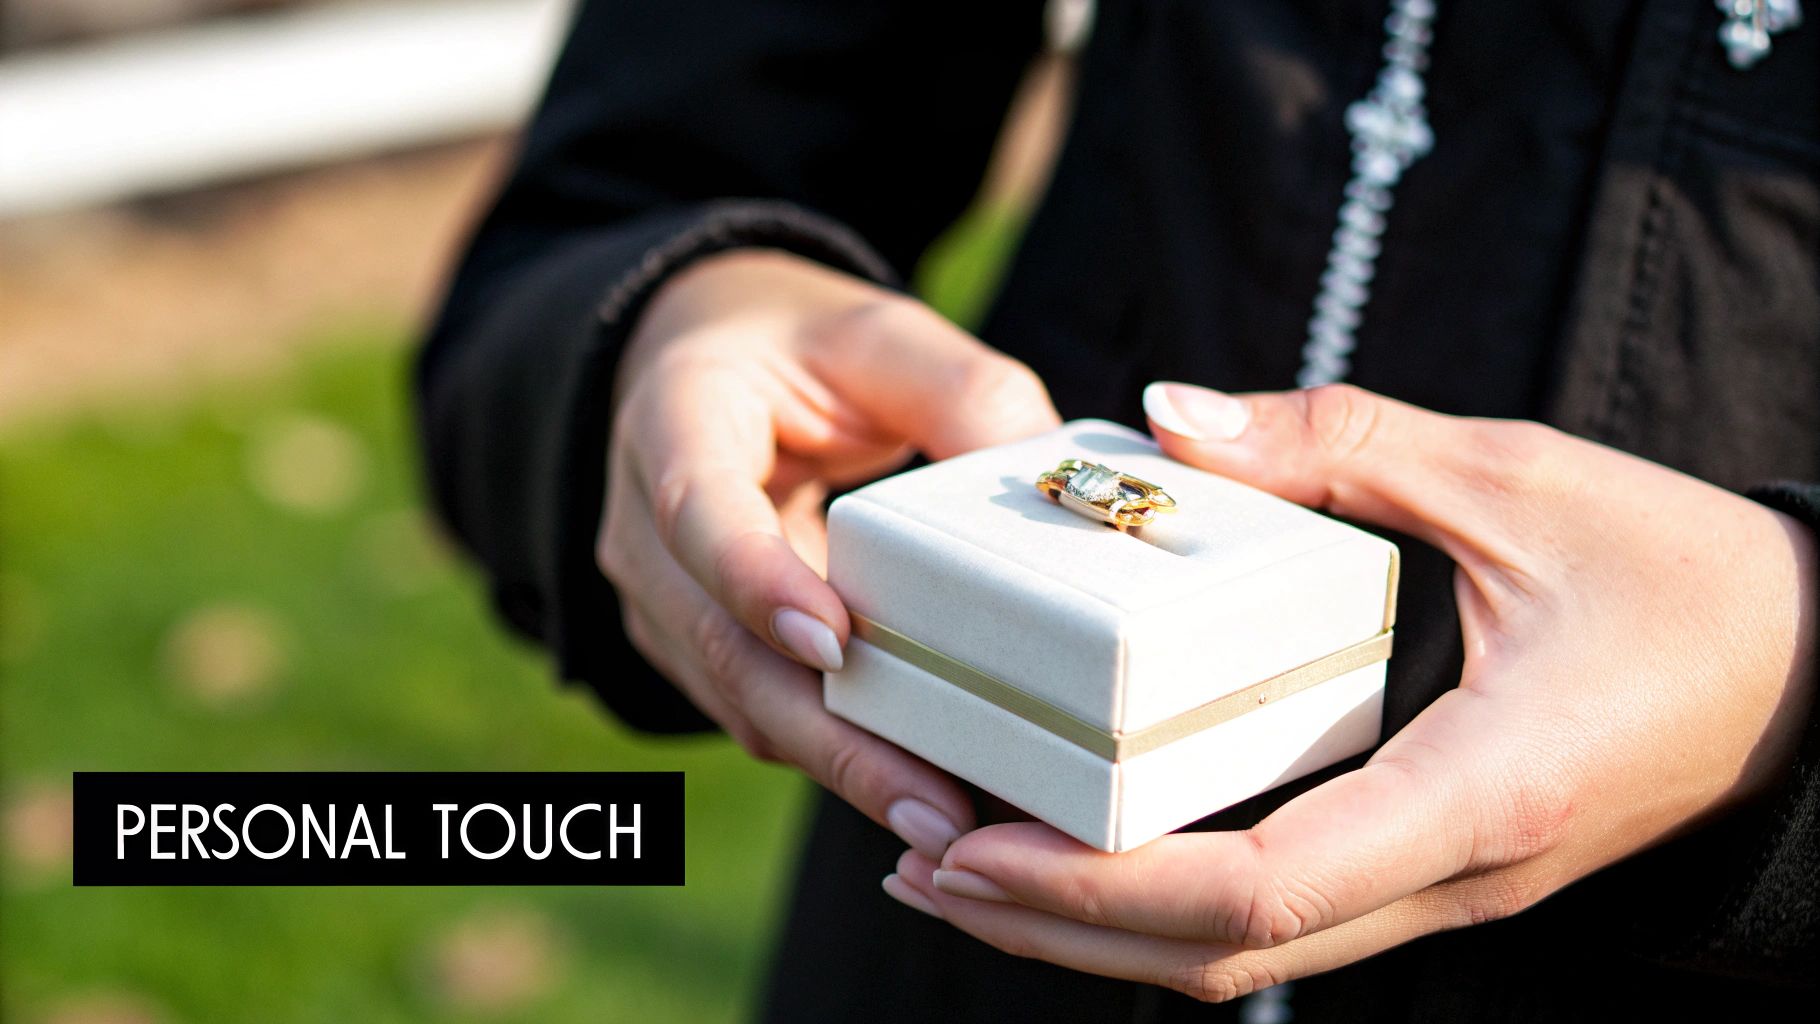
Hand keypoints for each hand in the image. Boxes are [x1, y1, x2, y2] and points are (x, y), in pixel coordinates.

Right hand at [598, 249, 1059, 856]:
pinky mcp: (698, 652)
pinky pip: (764, 714)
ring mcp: (661, 601)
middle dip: (832, 736)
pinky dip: (839, 756)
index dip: (757, 579)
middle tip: (932, 805)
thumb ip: (964, 390)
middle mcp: (643, 525)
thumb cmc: (797, 347)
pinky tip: (924, 792)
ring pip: (743, 703)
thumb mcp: (878, 334)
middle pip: (723, 647)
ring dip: (843, 767)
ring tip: (949, 820)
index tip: (835, 643)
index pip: (699, 510)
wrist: (706, 366)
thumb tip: (1056, 481)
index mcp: (674, 417)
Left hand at [883, 381, 1817, 1000]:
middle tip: (918, 857)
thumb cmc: (1692, 576)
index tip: (972, 849)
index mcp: (1474, 794)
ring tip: (968, 866)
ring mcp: (1447, 890)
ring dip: (1095, 930)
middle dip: (1052, 928)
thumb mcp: (1521, 478)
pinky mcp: (1436, 867)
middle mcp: (1451, 874)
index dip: (1096, 892)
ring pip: (1244, 961)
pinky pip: (1282, 920)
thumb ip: (1338, 444)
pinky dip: (1164, 903)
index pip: (1257, 893)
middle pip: (1218, 959)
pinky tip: (1093, 850)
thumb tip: (1171, 417)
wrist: (1817, 669)